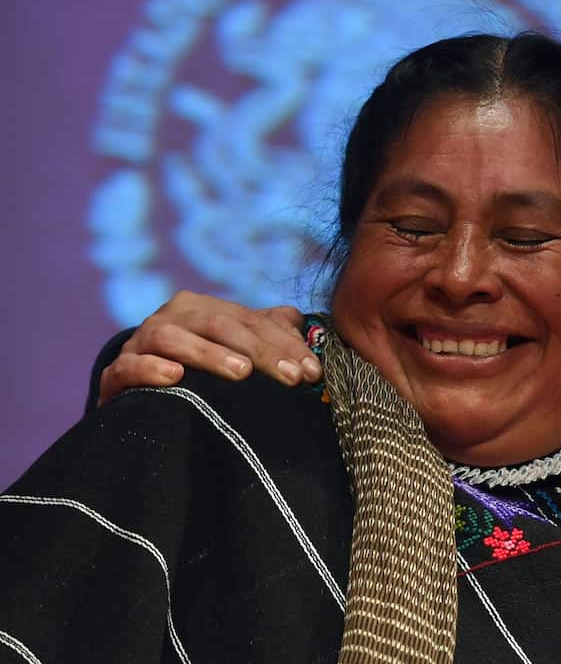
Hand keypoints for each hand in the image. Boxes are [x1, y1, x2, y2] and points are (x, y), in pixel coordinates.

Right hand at [98, 291, 322, 404]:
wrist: (133, 385)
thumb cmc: (196, 365)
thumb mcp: (232, 345)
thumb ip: (266, 332)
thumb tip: (298, 322)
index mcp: (203, 308)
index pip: (251, 321)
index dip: (285, 345)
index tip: (313, 373)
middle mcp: (171, 318)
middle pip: (219, 325)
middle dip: (260, 351)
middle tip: (291, 377)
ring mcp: (140, 342)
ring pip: (173, 339)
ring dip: (209, 354)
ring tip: (241, 372)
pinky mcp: (115, 373)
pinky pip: (129, 366)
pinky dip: (151, 368)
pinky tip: (175, 377)